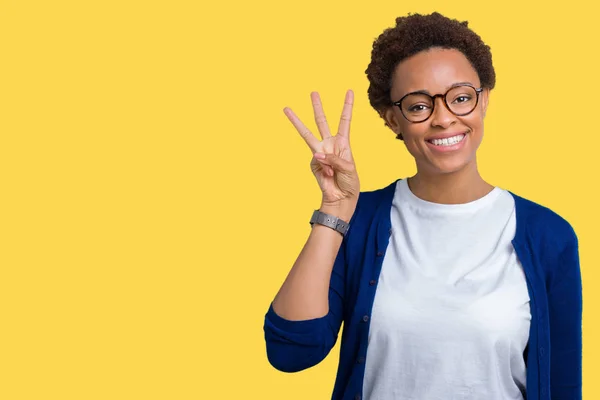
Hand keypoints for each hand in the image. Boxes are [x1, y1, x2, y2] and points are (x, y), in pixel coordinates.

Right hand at [283, 90, 359, 207]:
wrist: (341, 198)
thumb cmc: (349, 182)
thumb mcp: (348, 168)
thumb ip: (334, 159)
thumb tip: (317, 154)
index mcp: (343, 142)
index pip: (344, 120)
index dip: (347, 106)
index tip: (350, 91)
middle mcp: (330, 144)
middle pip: (322, 122)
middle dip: (317, 107)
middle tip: (313, 92)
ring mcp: (320, 153)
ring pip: (307, 134)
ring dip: (296, 121)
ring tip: (286, 109)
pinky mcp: (313, 163)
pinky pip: (317, 162)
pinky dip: (324, 168)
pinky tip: (329, 174)